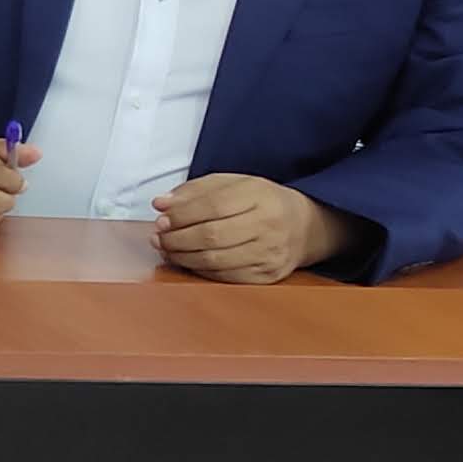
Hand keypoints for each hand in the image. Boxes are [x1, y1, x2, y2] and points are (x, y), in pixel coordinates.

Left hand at [152, 174, 351, 284]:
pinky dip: (200, 271)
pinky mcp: (267, 275)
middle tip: (158, 237)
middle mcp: (268, 225)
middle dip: (177, 239)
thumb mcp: (234, 184)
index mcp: (259, 196)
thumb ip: (195, 190)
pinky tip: (188, 261)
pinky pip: (224, 277)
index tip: (161, 219)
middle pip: (212, 236)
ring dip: (183, 257)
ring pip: (215, 260)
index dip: (182, 215)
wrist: (304, 226)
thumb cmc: (261, 202)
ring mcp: (270, 253)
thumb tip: (160, 203)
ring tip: (167, 249)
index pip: (213, 205)